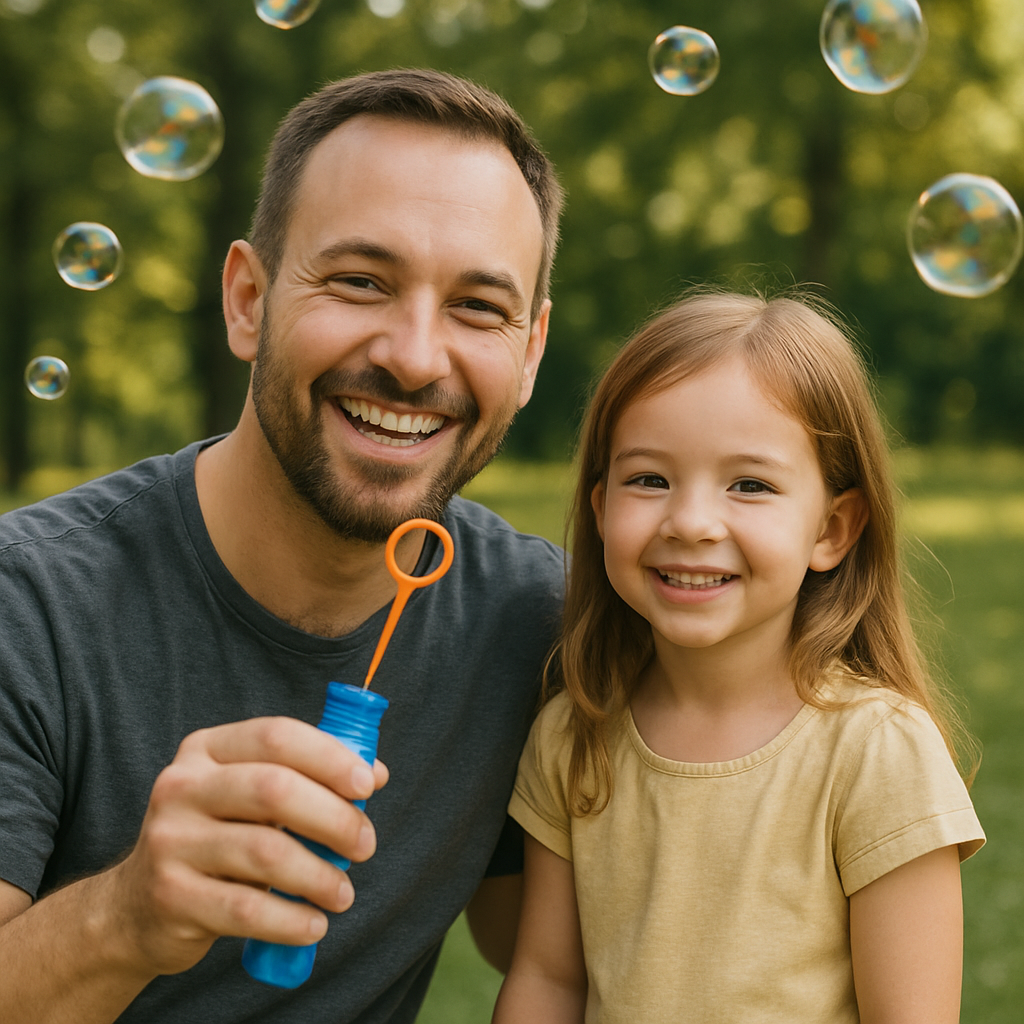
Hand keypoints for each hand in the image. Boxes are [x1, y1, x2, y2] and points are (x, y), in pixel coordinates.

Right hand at [108, 716, 388, 976]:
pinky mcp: (170, 896)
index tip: (367, 785)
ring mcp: (170, 840)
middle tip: (365, 845)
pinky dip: (292, 919)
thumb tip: (375, 773)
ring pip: (266, 851)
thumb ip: (309, 777)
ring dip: (319, 875)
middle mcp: (181, 786)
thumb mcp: (250, 797)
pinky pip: (247, 909)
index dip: (329, 757)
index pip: (277, 736)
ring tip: (343, 893)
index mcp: (206, 749)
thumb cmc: (217, 837)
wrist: (135, 905)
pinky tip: (314, 924)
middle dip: (334, 818)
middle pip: (275, 789)